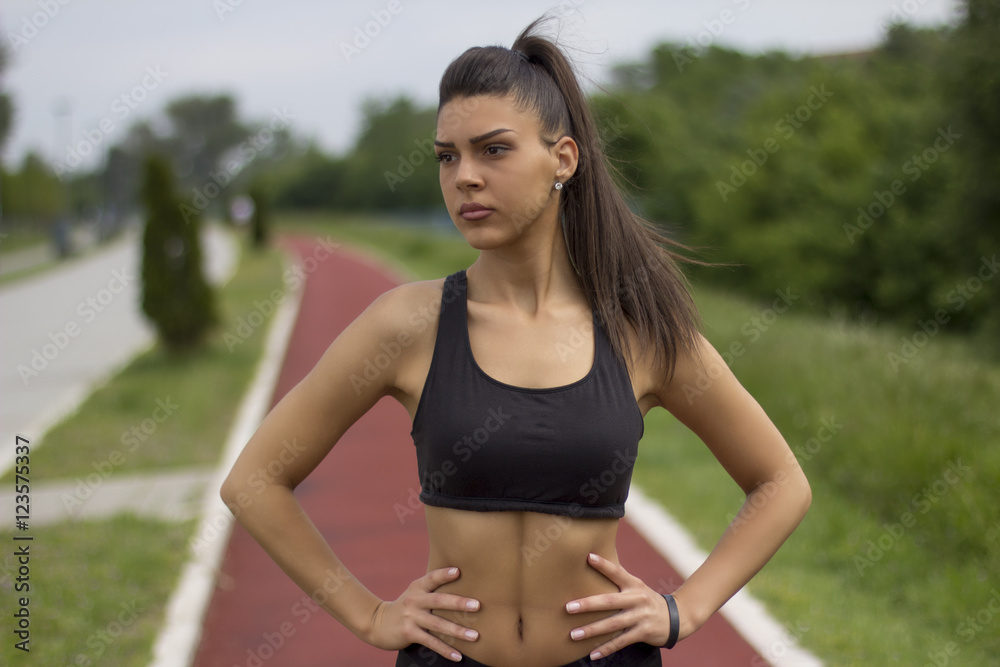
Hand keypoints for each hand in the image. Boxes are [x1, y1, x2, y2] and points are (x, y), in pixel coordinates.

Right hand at [365, 566, 480, 661]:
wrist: (377, 623)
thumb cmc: (406, 606)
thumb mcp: (415, 592)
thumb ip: (433, 587)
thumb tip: (461, 578)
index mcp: (418, 587)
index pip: (432, 578)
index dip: (444, 574)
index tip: (458, 571)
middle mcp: (414, 600)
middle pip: (439, 601)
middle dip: (459, 603)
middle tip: (477, 605)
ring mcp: (411, 617)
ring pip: (437, 624)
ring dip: (457, 631)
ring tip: (475, 636)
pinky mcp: (409, 633)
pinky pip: (431, 642)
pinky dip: (445, 650)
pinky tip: (458, 656)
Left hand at [564, 553, 678, 659]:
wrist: (677, 618)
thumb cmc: (647, 600)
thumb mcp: (637, 586)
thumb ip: (619, 579)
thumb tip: (593, 562)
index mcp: (634, 584)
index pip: (617, 572)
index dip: (603, 565)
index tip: (588, 557)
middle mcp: (637, 599)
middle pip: (609, 601)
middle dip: (588, 605)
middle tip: (568, 607)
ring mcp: (641, 616)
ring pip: (612, 624)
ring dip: (592, 630)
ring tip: (574, 635)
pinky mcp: (643, 632)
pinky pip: (621, 642)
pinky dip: (606, 648)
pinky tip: (592, 654)